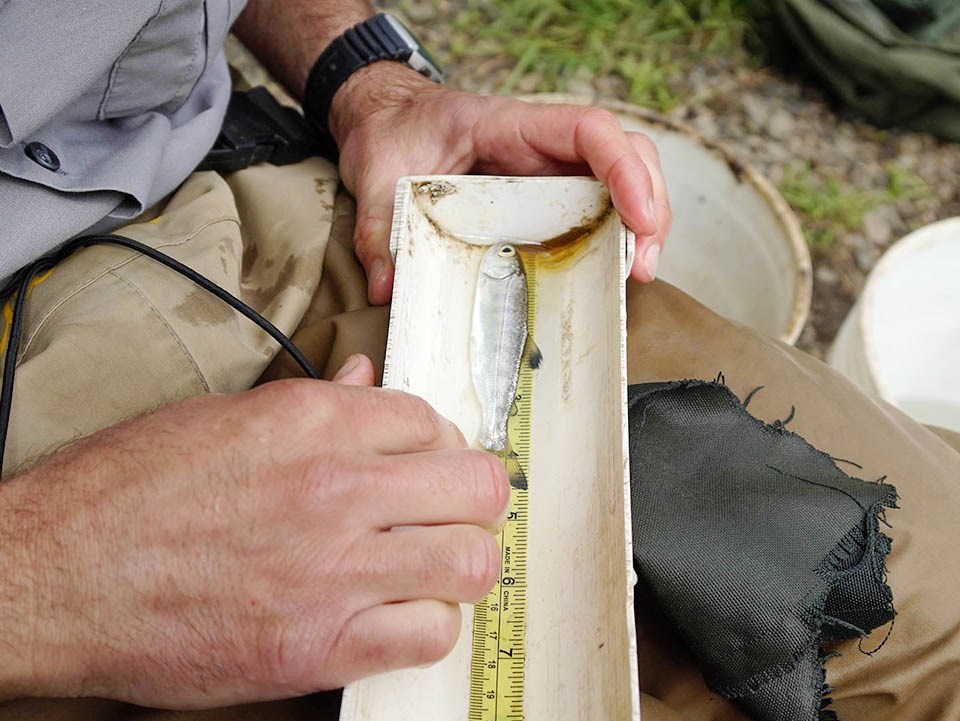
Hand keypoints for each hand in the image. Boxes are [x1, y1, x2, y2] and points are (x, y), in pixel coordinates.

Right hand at [0, 355, 508, 707]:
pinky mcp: (317, 646)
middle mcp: (334, 488)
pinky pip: (429, 635)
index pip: (432, 420)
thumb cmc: (126, 491)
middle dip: (474, 497)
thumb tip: (365, 379)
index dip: (438, 444)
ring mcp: (331, 570)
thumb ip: (311, 400)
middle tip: (450, 511)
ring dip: (464, 563)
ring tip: (435, 565)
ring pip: (472, 561)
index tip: (425, 464)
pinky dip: (429, 626)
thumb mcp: (221, 417)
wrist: (54, 575)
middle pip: (476, 485)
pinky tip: (400, 614)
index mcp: (311, 421)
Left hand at [331, 63, 672, 304]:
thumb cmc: (390, 135)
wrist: (385, 123)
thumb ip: (379, 228)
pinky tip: (611, 269)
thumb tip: (386, 287)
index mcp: (510, 125)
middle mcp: (541, 145)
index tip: (637, 217)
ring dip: (641, 225)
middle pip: (626, 156)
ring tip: (635, 274)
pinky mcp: (544, 196)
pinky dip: (614, 235)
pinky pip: (596, 206)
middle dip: (648, 206)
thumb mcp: (376, 176)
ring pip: (621, 181)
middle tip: (641, 265)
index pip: (590, 130)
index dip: (625, 169)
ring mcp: (548, 170)